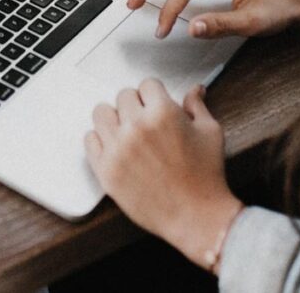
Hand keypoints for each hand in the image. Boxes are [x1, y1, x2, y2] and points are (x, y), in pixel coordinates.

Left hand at [85, 79, 242, 269]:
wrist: (195, 217)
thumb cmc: (206, 177)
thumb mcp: (210, 133)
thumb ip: (197, 106)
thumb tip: (195, 90)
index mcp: (163, 113)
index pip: (147, 84)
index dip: (155, 94)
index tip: (156, 104)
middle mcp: (136, 127)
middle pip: (123, 96)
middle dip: (136, 105)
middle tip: (145, 120)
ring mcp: (117, 148)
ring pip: (101, 113)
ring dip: (114, 118)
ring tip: (127, 130)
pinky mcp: (105, 169)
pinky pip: (90, 139)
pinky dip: (101, 140)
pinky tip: (115, 147)